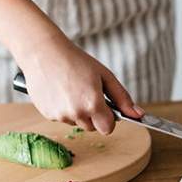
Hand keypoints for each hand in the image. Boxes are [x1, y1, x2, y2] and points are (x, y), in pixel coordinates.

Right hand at [18, 34, 142, 134]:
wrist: (42, 53)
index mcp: (93, 104)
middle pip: (93, 128)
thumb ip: (122, 98)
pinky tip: (60, 91)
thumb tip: (139, 115)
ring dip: (78, 112)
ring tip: (72, 89)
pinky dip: (64, 109)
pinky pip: (62, 118)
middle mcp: (76, 113)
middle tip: (88, 93)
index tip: (106, 108)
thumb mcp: (105, 76)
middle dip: (94, 116)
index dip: (109, 120)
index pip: (108, 129)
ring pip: (77, 123)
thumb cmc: (76, 61)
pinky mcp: (47, 114)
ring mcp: (60, 115)